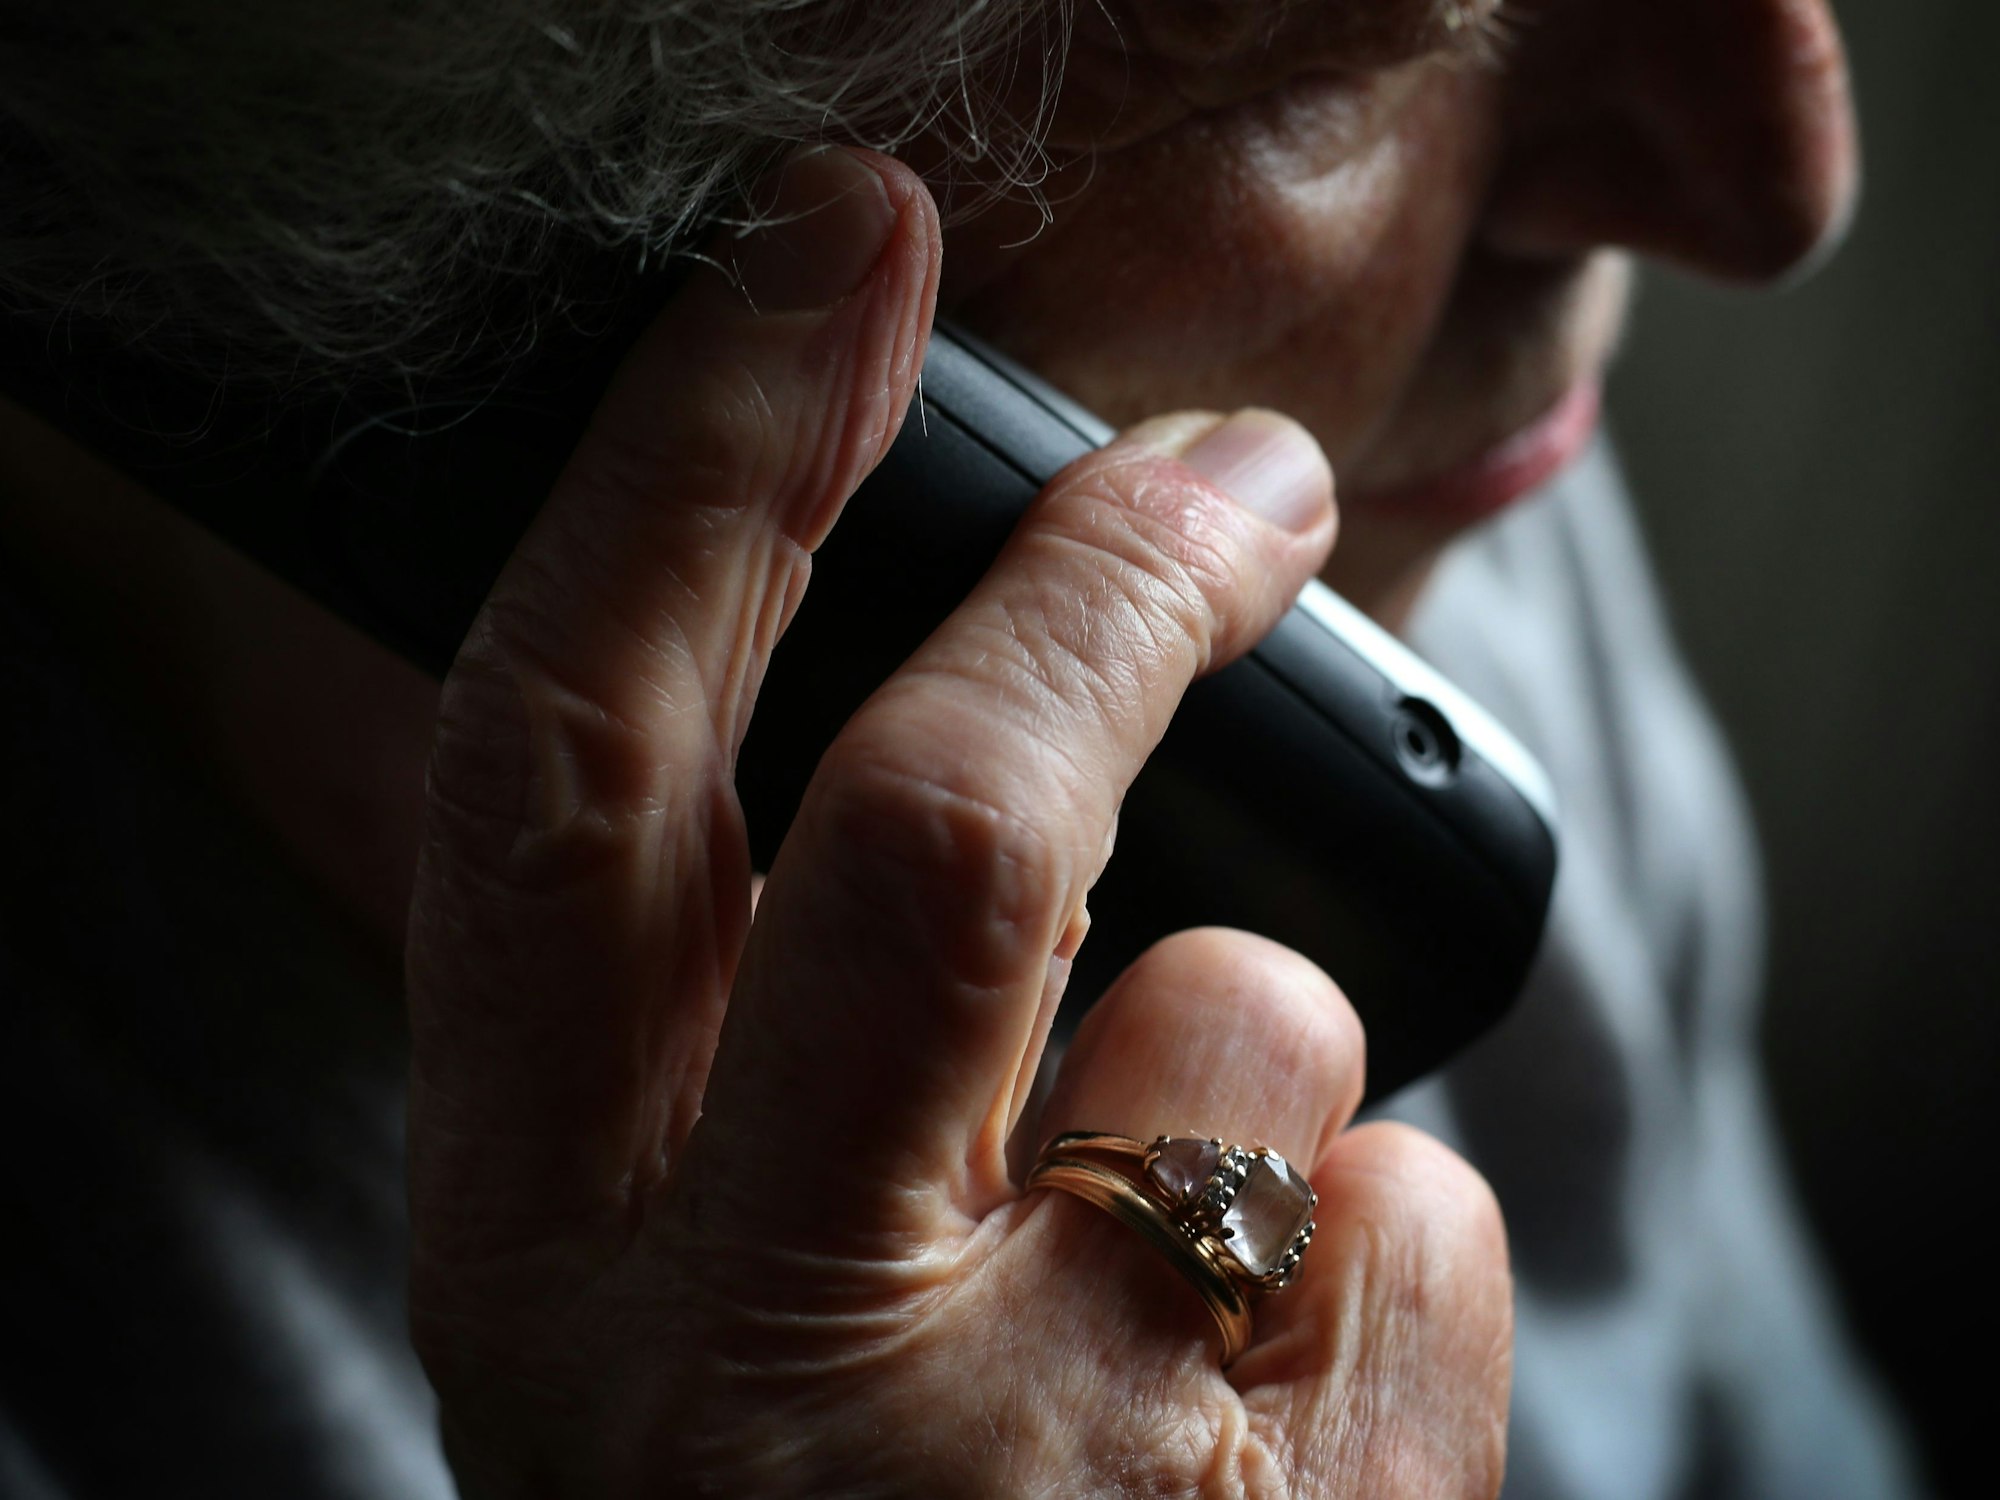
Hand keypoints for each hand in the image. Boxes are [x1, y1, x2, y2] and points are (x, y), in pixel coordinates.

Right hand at [405, 145, 1510, 1497]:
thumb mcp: (697, 1296)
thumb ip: (753, 1037)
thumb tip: (985, 755)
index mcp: (547, 1266)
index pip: (568, 779)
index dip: (689, 474)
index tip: (822, 262)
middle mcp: (735, 1381)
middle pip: (928, 828)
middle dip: (1093, 582)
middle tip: (1236, 476)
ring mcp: (1022, 1483)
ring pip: (1246, 1018)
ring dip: (1254, 1044)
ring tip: (1180, 1235)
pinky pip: (1416, 1209)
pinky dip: (1384, 1240)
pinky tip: (1282, 1409)